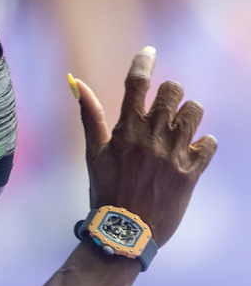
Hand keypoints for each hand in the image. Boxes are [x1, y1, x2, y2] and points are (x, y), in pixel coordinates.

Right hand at [75, 48, 217, 246]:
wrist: (123, 233)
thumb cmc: (105, 192)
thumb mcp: (93, 154)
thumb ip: (90, 117)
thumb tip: (76, 84)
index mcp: (125, 131)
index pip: (137, 83)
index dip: (144, 61)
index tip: (149, 51)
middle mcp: (151, 137)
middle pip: (173, 90)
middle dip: (171, 95)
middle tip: (165, 112)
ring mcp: (172, 154)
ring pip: (195, 111)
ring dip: (189, 117)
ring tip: (179, 134)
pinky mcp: (191, 173)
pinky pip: (209, 143)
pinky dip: (202, 146)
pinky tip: (191, 156)